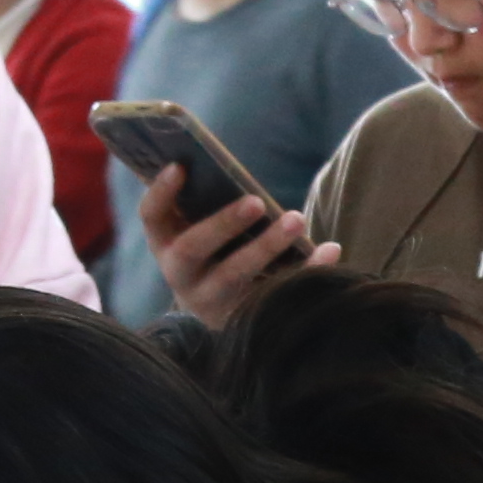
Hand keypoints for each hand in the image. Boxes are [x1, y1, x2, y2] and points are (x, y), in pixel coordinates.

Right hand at [141, 169, 309, 323]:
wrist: (226, 313)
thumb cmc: (218, 253)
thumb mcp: (202, 232)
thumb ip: (208, 204)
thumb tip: (223, 164)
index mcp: (166, 244)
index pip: (151, 216)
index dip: (161, 192)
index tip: (180, 166)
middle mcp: (182, 276)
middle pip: (193, 248)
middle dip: (223, 223)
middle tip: (256, 201)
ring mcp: (212, 302)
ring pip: (234, 276)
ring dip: (266, 247)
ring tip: (296, 219)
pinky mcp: (247, 318)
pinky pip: (277, 295)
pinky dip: (307, 271)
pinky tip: (331, 250)